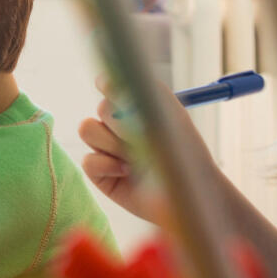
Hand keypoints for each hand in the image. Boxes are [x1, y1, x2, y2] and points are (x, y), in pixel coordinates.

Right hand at [76, 74, 216, 223]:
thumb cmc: (185, 155)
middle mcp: (119, 124)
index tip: (114, 88)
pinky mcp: (98, 171)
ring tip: (135, 159)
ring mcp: (106, 147)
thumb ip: (145, 94)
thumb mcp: (170, 117)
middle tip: (143, 137)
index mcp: (136, 106)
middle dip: (121, 122)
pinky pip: (88, 159)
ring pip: (87, 129)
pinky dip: (107, 165)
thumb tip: (112, 82)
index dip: (109, 84)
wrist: (189, 196)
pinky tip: (126, 173)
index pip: (111, 84)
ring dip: (113, 144)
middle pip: (101, 108)